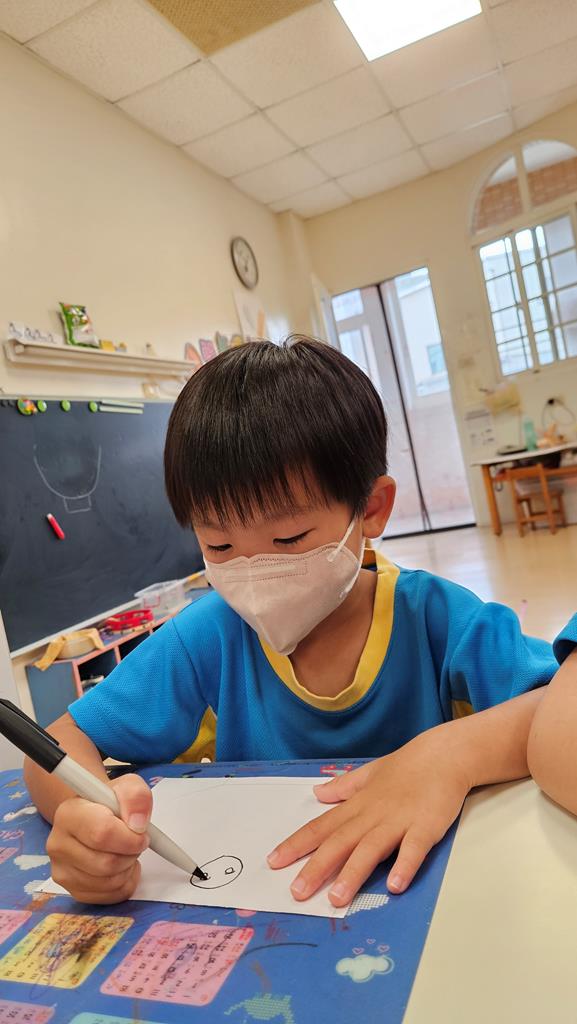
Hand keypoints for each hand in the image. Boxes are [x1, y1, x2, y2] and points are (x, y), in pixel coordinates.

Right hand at [46, 774, 151, 903]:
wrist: (94, 817)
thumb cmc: (110, 802)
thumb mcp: (127, 787)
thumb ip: (136, 796)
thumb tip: (137, 824)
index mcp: (68, 814)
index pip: (101, 834)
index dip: (129, 838)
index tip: (141, 833)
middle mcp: (58, 844)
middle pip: (106, 863)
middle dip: (131, 854)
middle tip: (135, 842)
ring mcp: (62, 871)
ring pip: (109, 882)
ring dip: (129, 868)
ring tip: (126, 851)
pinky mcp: (73, 890)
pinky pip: (110, 896)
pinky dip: (125, 883)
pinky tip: (122, 866)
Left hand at [267, 731, 469, 906]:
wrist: (445, 754)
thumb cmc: (407, 767)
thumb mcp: (370, 772)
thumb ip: (343, 787)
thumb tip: (317, 794)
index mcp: (358, 804)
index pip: (322, 826)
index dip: (297, 844)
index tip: (274, 861)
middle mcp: (373, 814)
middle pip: (340, 842)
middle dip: (316, 867)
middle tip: (296, 892)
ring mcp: (399, 820)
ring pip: (371, 849)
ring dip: (352, 873)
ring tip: (336, 898)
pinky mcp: (425, 827)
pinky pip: (413, 849)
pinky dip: (404, 865)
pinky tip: (394, 886)